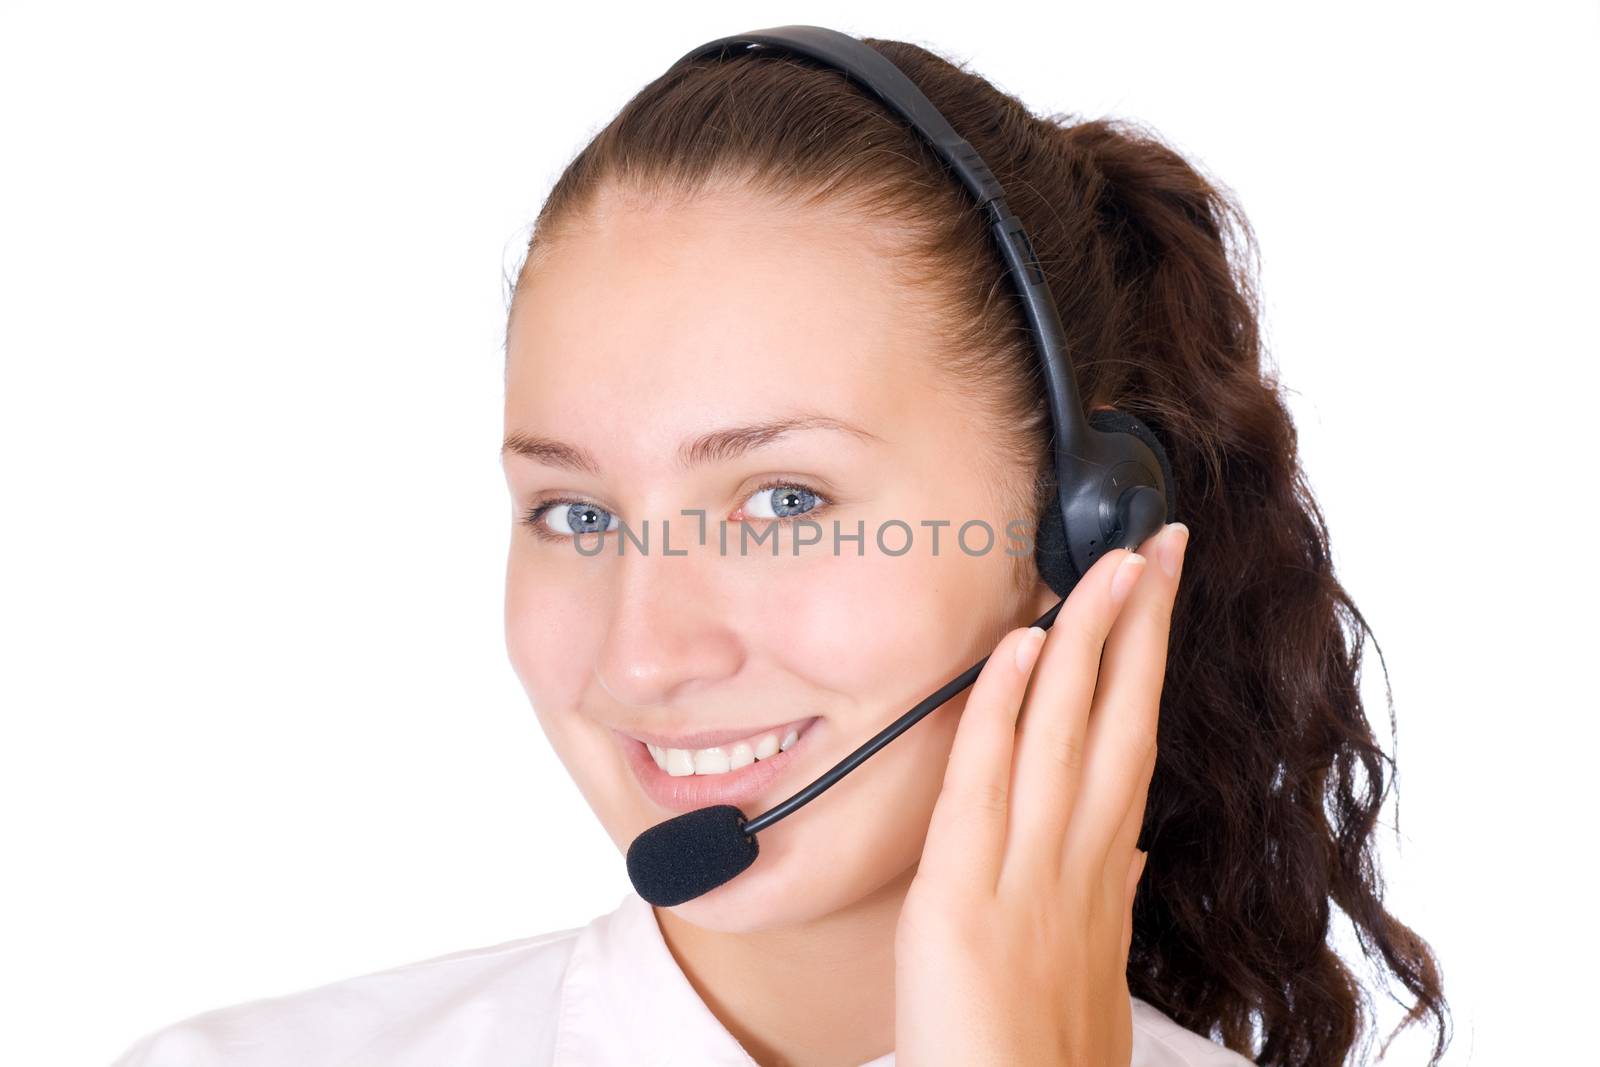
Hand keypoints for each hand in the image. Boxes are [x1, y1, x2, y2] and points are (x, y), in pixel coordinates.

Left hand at [894, 521, 1188, 1066]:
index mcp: (1101, 874)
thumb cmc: (1048, 1059)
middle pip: (1120, 718)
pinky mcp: (962, 894)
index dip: (1149, 668)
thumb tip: (1123, 850)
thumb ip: (1106, 899)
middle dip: (1142, 627)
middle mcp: (1078, 861)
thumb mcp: (1097, 974)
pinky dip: (1002, 707)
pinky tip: (1022, 644)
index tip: (1161, 601)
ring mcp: (1026, 872)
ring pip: (1065, 731)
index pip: (1131, 744)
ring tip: (1111, 563)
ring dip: (1090, 638)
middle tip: (1159, 546)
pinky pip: (982, 779)